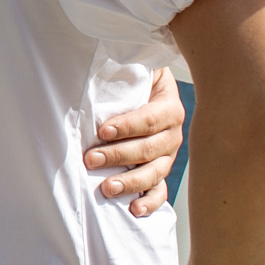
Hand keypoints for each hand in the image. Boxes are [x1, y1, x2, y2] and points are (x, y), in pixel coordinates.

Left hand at [89, 67, 184, 215]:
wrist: (154, 90)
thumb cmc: (139, 80)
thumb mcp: (140, 68)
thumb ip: (129, 68)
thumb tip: (104, 54)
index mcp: (169, 108)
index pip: (150, 118)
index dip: (128, 125)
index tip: (103, 130)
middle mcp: (173, 134)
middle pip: (148, 148)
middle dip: (118, 155)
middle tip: (91, 159)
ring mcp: (168, 156)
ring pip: (154, 172)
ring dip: (130, 182)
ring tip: (107, 188)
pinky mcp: (161, 172)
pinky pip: (160, 191)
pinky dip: (149, 203)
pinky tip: (134, 210)